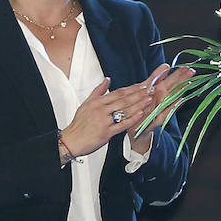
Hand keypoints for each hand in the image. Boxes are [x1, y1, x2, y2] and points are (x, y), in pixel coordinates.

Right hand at [63, 65, 192, 156]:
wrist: (71, 140)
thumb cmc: (79, 124)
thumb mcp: (86, 104)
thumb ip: (98, 91)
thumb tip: (107, 79)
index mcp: (97, 102)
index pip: (117, 93)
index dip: (131, 89)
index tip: (142, 85)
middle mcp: (101, 110)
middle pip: (122, 100)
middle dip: (137, 94)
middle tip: (149, 90)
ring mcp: (104, 121)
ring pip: (124, 111)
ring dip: (138, 104)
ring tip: (149, 99)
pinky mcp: (106, 133)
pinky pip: (121, 125)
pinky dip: (132, 119)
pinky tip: (141, 114)